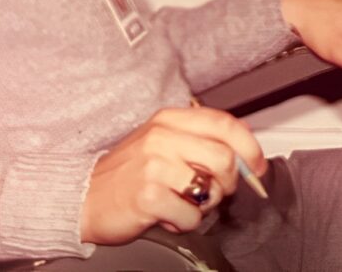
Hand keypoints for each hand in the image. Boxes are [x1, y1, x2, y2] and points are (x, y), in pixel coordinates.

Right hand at [79, 106, 265, 243]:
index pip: (225, 124)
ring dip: (205, 204)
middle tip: (213, 191)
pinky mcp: (148, 196)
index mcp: (169, 119)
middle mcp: (162, 137)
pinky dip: (185, 222)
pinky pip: (191, 215)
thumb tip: (246, 155)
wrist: (83, 198)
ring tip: (184, 203)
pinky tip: (168, 215)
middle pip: (225, 158)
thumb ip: (199, 142)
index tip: (258, 165)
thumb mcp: (161, 143)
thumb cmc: (127, 173)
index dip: (250, 146)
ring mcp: (154, 166)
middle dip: (228, 183)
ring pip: (211, 188)